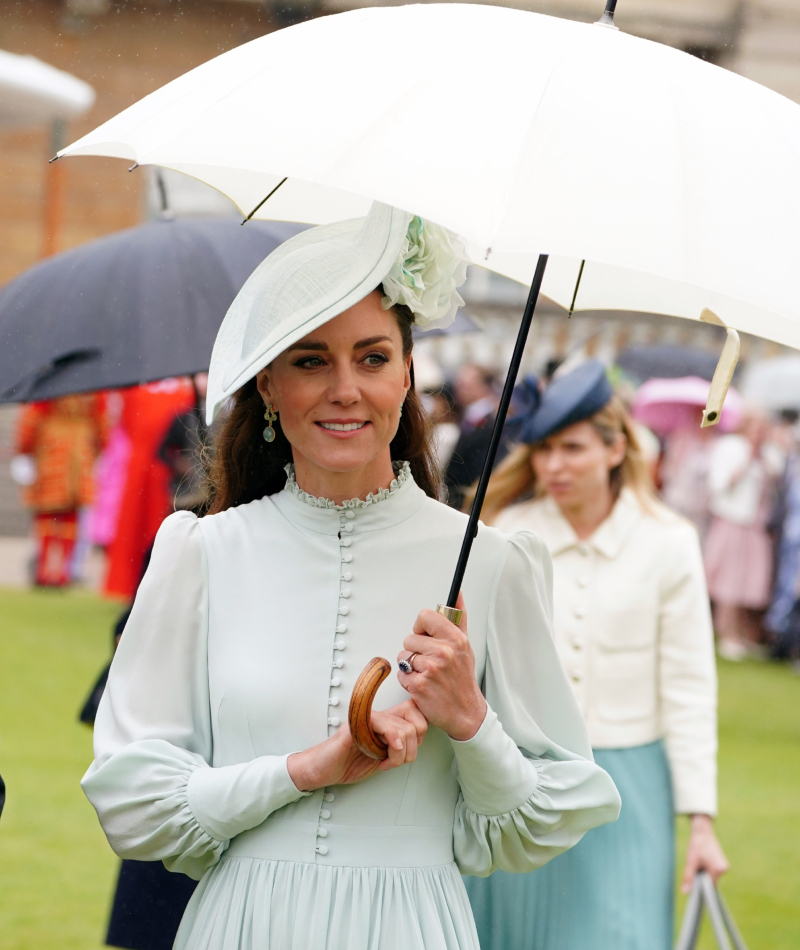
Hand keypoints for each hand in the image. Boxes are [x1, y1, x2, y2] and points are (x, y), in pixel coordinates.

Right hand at [287, 699, 426, 791]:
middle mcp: (379, 717)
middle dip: (412, 749)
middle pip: (416, 721)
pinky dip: (392, 741)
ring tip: (385, 763)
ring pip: (404, 728)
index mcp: (387, 722)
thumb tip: (417, 745)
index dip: (420, 734)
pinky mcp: (357, 725)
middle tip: (396, 761)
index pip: (417, 713)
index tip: (408, 752)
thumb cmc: (349, 763)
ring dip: (400, 754)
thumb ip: (399, 748)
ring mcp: (367, 719)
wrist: (322, 770)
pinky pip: (383, 724)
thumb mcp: (383, 758)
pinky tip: (383, 754)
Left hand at [397, 593, 486, 741]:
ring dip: (411, 666)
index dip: (421, 627)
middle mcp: (443, 652)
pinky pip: (401, 674)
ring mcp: (430, 669)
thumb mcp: (465, 645)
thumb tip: (457, 594)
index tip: (427, 636)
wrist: (465, 712)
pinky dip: (408, 681)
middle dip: (416, 650)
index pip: (424, 616)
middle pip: (410, 638)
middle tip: (431, 662)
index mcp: (455, 639)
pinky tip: (423, 684)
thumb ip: (458, 617)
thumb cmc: (462, 678)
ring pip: (403, 657)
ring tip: (427, 674)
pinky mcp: (418, 686)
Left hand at [681, 814, 728, 892]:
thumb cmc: (697, 844)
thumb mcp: (690, 861)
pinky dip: (705, 868)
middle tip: (694, 866)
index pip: (710, 887)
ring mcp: (724, 866)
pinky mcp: (721, 863)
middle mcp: (724, 868)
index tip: (693, 883)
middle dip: (701, 877)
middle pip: (710, 881)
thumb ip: (689, 877)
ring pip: (710, 876)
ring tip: (697, 861)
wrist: (702, 830)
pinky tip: (700, 860)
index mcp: (719, 869)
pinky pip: (711, 871)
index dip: (700, 886)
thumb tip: (685, 893)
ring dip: (702, 872)